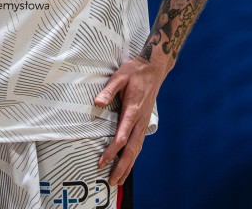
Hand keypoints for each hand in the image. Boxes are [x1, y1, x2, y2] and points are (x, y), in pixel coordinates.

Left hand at [94, 53, 170, 185]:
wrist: (154, 69)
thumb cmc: (135, 71)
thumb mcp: (120, 76)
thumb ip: (109, 90)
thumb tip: (97, 103)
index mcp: (133, 110)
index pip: (122, 137)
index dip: (112, 151)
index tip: (102, 162)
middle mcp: (139, 120)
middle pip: (131, 149)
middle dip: (122, 167)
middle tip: (112, 182)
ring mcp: (143, 123)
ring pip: (136, 149)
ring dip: (128, 166)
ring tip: (119, 180)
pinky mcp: (143, 122)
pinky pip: (138, 144)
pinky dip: (133, 157)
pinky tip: (128, 164)